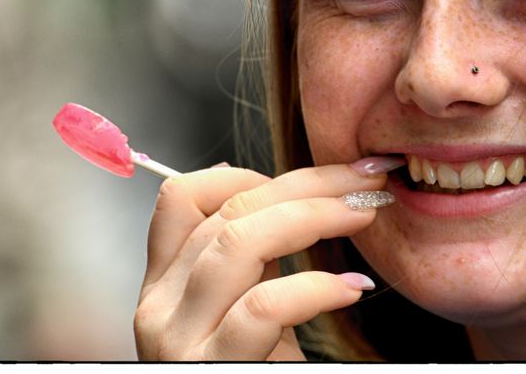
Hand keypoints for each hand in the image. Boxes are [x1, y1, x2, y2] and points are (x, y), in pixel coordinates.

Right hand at [133, 159, 398, 360]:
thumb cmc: (259, 373)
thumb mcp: (246, 312)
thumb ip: (251, 261)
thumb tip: (290, 193)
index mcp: (165, 285)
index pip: (179, 199)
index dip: (243, 172)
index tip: (304, 178)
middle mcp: (159, 307)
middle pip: (224, 211)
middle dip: (306, 182)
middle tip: (365, 181)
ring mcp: (178, 341)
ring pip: (236, 243)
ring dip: (314, 216)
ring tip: (365, 215)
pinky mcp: (211, 368)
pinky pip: (262, 308)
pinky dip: (315, 288)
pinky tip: (351, 289)